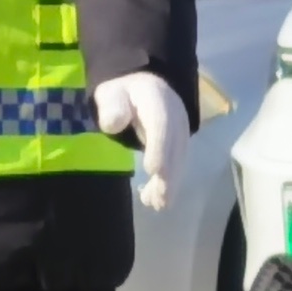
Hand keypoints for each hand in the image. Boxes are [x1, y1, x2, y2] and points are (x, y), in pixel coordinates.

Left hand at [94, 71, 188, 207]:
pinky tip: (158, 200)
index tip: (153, 170)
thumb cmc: (122, 92)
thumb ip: (112, 106)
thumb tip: (113, 124)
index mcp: (156, 99)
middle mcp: (175, 115)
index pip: (161, 123)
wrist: (143, 85)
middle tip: (159, 199)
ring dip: (169, 183)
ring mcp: (180, 130)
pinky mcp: (180, 143)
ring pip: (179, 158)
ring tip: (158, 205)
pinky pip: (177, 162)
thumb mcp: (111, 93)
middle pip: (175, 146)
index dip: (159, 146)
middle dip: (168, 174)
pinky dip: (169, 182)